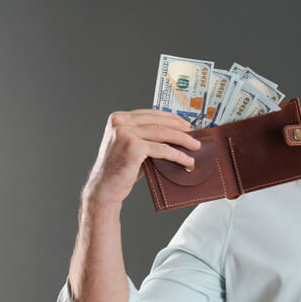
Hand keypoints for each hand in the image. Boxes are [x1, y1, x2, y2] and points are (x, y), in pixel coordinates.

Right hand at [82, 109, 202, 206]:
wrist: (105, 187)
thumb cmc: (120, 168)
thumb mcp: (133, 146)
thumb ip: (148, 136)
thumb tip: (177, 135)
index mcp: (119, 118)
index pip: (151, 114)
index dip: (171, 118)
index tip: (186, 124)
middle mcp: (120, 122)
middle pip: (159, 122)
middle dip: (181, 129)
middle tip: (195, 135)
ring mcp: (125, 133)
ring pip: (163, 133)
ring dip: (183, 140)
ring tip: (195, 146)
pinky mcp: (133, 147)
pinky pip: (162, 149)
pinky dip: (177, 154)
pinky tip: (186, 160)